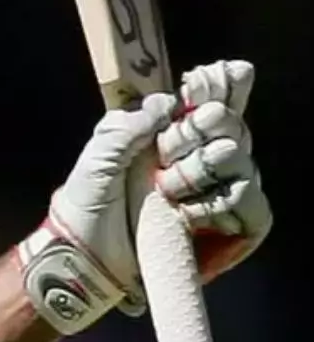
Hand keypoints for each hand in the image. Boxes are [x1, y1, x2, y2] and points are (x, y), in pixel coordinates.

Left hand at [16, 60, 271, 332]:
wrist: (87, 255)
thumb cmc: (89, 205)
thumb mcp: (98, 156)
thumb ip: (128, 124)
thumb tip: (167, 102)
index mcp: (171, 135)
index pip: (212, 99)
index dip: (215, 86)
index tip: (196, 86)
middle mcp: (202, 158)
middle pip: (230, 122)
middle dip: (196, 130)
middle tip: (164, 151)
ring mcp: (220, 191)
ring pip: (240, 157)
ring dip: (199, 169)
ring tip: (165, 190)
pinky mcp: (232, 227)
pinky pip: (253, 204)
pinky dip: (220, 203)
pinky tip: (187, 213)